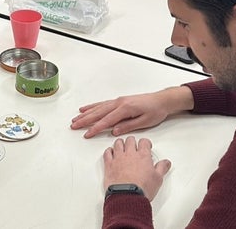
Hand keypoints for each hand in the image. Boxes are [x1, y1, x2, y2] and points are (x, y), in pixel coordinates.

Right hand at [70, 86, 193, 137]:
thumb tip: (114, 131)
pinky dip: (92, 106)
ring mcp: (118, 101)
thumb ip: (128, 126)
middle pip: (98, 113)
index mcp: (125, 108)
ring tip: (75, 118)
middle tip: (74, 125)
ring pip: (98, 108)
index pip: (107, 120)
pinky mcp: (118, 101)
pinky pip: (102, 103)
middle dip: (85, 120)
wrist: (162, 100)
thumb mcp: (145, 122)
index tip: (86, 134)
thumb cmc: (155, 111)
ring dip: (86, 114)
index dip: (95, 128)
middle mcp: (119, 103)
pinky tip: (85, 109)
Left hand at [103, 136, 170, 200]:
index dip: (146, 142)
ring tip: (123, 146)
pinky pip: (107, 152)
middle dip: (133, 141)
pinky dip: (109, 151)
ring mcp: (118, 158)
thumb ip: (162, 168)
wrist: (127, 196)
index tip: (146, 145)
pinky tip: (111, 152)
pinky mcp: (109, 164)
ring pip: (118, 143)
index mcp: (143, 156)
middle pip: (130, 140)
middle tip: (134, 145)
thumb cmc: (142, 188)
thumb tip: (166, 163)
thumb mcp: (157, 179)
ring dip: (120, 143)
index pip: (144, 142)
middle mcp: (130, 154)